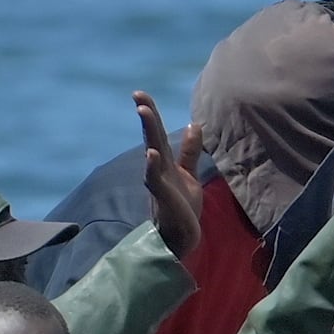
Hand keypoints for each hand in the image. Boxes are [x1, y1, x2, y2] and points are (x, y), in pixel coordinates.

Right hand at [135, 91, 202, 259]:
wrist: (182, 238)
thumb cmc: (183, 208)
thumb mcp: (189, 175)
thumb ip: (189, 152)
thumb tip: (194, 125)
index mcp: (165, 163)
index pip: (157, 134)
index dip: (151, 114)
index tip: (141, 95)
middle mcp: (159, 169)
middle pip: (152, 137)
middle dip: (147, 116)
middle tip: (138, 95)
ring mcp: (159, 182)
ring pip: (152, 152)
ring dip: (148, 132)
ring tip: (143, 112)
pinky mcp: (163, 197)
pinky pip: (155, 179)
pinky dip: (152, 166)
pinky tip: (150, 153)